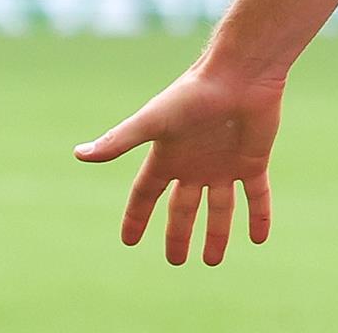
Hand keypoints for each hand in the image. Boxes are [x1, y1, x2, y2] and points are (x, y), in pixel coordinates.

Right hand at [75, 64, 282, 265]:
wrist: (239, 76)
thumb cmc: (193, 95)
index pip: (146, 193)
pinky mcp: (253, 162)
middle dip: (178, 234)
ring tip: (212, 261)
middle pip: (183, 207)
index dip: (136, 216)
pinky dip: (258, 216)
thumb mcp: (153, 122)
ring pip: (220, 208)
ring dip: (217, 234)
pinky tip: (259, 238)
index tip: (129, 241)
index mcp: (168, 156)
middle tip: (175, 261)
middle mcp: (195, 164)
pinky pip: (256, 196)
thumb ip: (119, 141)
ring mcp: (224, 164)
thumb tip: (78, 154)